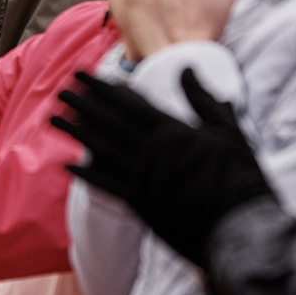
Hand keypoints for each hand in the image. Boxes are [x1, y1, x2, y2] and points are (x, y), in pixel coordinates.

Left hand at [51, 68, 272, 265]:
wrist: (240, 224)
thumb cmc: (240, 176)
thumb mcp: (227, 130)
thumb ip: (203, 100)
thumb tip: (186, 70)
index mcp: (173, 131)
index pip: (130, 103)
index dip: (104, 89)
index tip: (84, 76)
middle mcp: (152, 151)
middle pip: (110, 123)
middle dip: (83, 105)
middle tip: (61, 91)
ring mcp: (144, 178)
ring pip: (102, 151)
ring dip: (76, 133)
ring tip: (55, 119)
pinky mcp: (142, 205)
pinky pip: (107, 187)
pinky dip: (87, 176)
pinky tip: (68, 167)